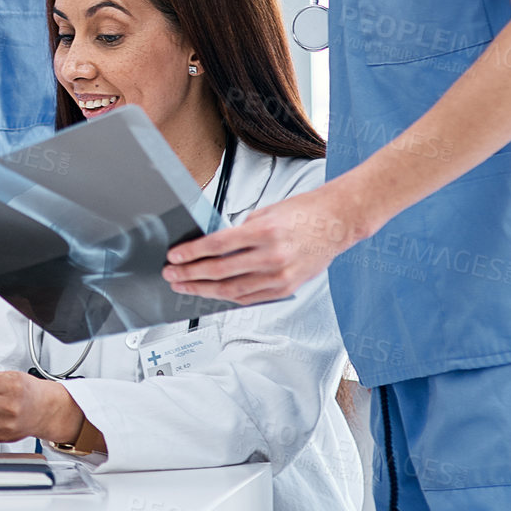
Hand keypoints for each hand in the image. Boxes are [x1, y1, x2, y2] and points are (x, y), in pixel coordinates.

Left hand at [163, 182, 364, 302]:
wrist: (338, 221)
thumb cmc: (303, 212)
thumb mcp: (265, 212)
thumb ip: (240, 232)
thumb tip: (212, 247)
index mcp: (264, 231)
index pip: (217, 246)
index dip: (191, 253)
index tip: (174, 257)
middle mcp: (272, 256)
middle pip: (220, 271)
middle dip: (191, 275)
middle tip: (172, 275)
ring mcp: (280, 276)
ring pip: (232, 289)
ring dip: (204, 290)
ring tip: (185, 286)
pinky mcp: (287, 288)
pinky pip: (251, 298)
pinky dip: (229, 297)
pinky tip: (213, 294)